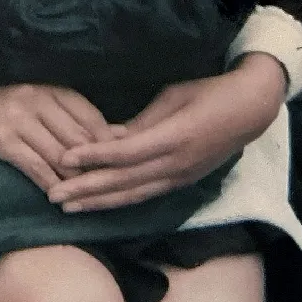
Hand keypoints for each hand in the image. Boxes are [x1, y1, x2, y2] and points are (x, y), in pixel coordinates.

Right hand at [0, 45, 119, 192]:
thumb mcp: (35, 96)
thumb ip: (70, 113)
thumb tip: (117, 133)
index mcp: (50, 86)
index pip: (90, 116)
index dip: (109, 142)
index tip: (123, 162)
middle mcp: (38, 98)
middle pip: (79, 138)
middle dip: (97, 166)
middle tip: (111, 188)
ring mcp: (20, 119)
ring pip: (60, 156)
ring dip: (76, 181)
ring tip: (88, 198)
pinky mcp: (3, 139)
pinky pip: (35, 167)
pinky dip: (51, 185)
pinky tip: (59, 199)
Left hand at [49, 53, 286, 211]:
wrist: (248, 111)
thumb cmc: (207, 93)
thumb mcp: (172, 98)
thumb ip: (141, 122)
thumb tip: (109, 138)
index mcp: (172, 139)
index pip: (125, 153)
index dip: (94, 157)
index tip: (65, 158)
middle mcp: (174, 165)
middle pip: (124, 182)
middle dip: (86, 190)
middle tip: (53, 195)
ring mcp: (179, 178)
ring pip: (133, 195)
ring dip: (99, 203)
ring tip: (69, 208)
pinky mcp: (181, 182)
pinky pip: (145, 195)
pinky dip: (120, 200)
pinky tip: (99, 204)